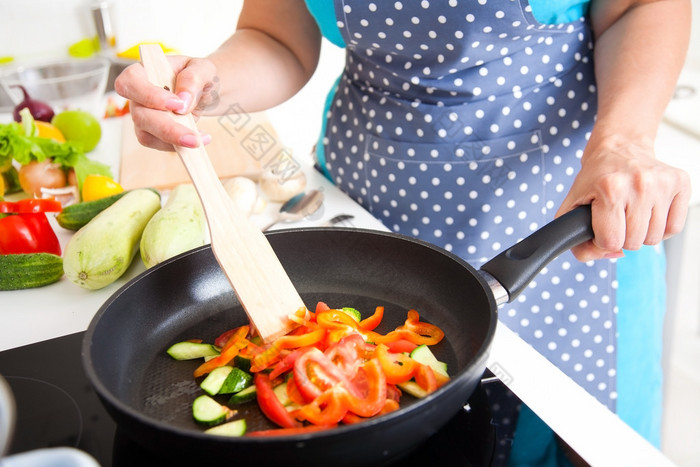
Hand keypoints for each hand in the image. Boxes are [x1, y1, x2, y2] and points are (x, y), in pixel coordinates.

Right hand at [114, 55, 218, 150]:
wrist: (206, 91)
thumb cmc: (199, 75)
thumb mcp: (203, 69)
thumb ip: (192, 79)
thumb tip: (183, 101)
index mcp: (144, 71)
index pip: (130, 82)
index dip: (149, 95)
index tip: (178, 105)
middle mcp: (138, 96)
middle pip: (139, 115)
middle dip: (167, 129)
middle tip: (194, 139)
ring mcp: (143, 116)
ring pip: (146, 135)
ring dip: (173, 141)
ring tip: (199, 140)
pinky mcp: (152, 132)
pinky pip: (158, 144)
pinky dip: (179, 145)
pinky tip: (199, 139)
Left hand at [556, 137, 690, 261]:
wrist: (619, 148)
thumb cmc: (595, 178)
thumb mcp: (571, 206)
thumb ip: (576, 239)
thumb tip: (613, 254)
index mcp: (610, 188)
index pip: (611, 241)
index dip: (603, 240)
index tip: (601, 225)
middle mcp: (639, 184)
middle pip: (633, 243)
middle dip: (622, 236)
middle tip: (616, 216)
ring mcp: (662, 183)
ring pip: (655, 238)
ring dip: (641, 232)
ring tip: (631, 212)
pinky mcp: (680, 183)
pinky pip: (674, 228)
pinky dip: (660, 227)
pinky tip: (648, 212)